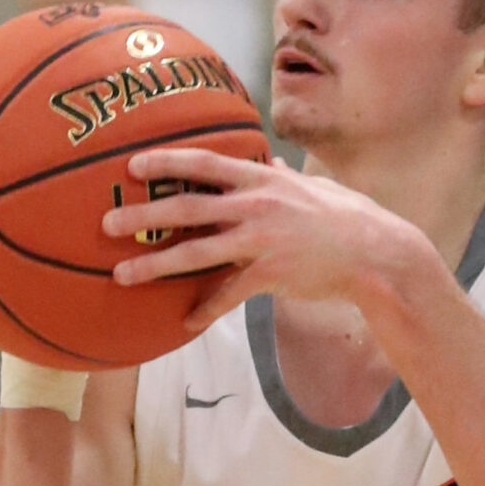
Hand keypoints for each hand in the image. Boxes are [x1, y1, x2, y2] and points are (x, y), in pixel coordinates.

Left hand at [102, 148, 428, 332]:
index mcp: (261, 180)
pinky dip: (206, 309)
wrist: (377, 253)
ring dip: (155, 264)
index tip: (133, 165)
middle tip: (107, 223)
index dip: (166, 162)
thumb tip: (268, 162)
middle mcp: (255, 205)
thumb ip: (283, 176)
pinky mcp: (271, 274)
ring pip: (196, 252)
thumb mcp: (311, 186)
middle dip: (144, 215)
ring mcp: (261, 240)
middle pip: (187, 207)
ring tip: (123, 275)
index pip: (204, 163)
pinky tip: (186, 323)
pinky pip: (229, 294)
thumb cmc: (348, 218)